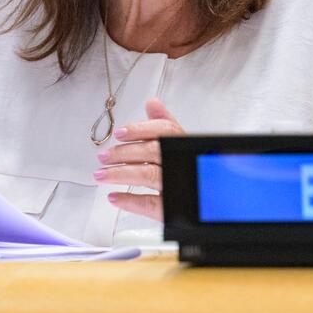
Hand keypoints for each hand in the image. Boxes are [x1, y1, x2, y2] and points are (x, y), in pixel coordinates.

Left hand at [93, 97, 183, 221]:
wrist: (211, 203)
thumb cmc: (190, 170)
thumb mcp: (182, 146)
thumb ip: (166, 125)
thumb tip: (152, 102)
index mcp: (183, 146)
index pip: (165, 131)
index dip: (141, 129)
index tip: (120, 133)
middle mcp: (182, 163)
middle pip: (152, 152)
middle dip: (123, 152)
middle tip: (103, 156)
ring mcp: (179, 186)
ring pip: (148, 175)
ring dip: (120, 174)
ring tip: (101, 175)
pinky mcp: (173, 210)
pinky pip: (150, 204)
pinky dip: (130, 200)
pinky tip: (114, 197)